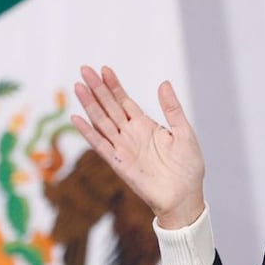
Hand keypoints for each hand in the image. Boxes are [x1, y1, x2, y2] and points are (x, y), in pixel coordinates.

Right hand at [71, 65, 205, 228]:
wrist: (184, 195)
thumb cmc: (188, 167)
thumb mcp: (184, 132)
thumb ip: (172, 109)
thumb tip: (164, 83)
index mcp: (146, 125)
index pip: (125, 101)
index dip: (114, 86)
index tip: (104, 69)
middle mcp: (131, 134)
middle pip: (109, 107)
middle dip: (97, 89)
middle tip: (84, 69)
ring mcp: (123, 148)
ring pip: (102, 122)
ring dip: (89, 105)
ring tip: (78, 86)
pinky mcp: (119, 163)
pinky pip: (100, 145)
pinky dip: (88, 132)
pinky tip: (77, 118)